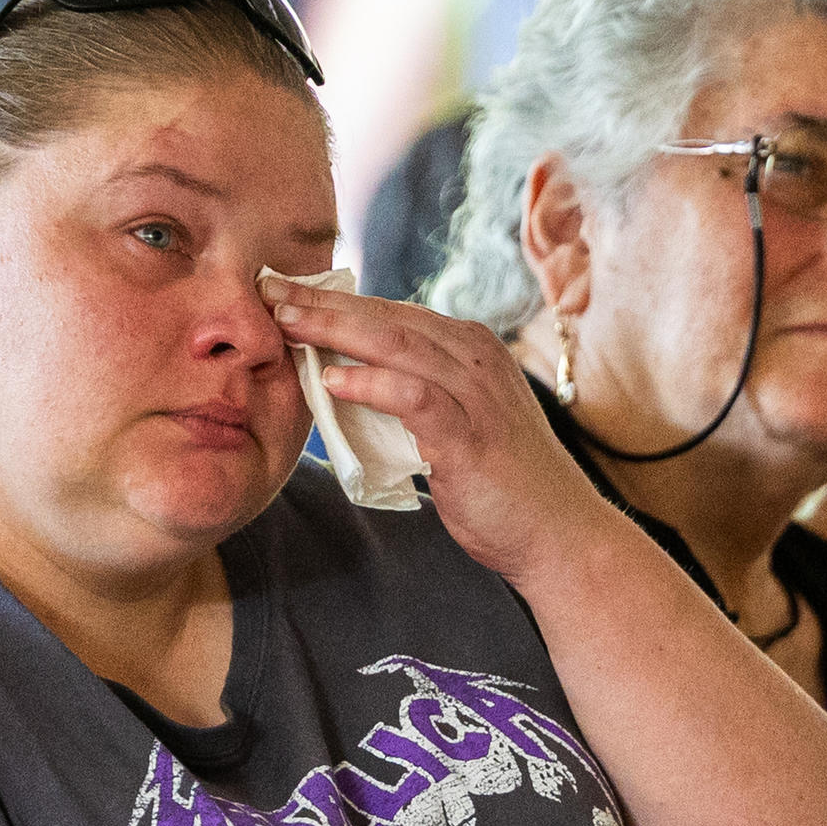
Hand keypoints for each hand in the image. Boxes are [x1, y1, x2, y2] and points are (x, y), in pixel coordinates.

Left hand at [258, 273, 607, 587]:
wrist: (557, 534)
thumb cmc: (502, 485)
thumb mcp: (456, 423)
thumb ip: (413, 397)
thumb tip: (347, 384)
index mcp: (470, 350)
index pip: (392, 313)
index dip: (336, 301)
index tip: (285, 293)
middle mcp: (475, 359)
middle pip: (387, 318)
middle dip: (324, 303)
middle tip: (269, 290)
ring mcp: (476, 394)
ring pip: (397, 345)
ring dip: (336, 332)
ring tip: (287, 325)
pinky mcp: (470, 435)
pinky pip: (414, 397)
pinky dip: (372, 384)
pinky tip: (334, 381)